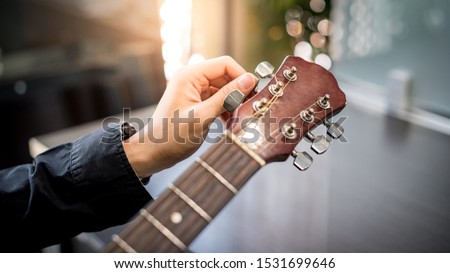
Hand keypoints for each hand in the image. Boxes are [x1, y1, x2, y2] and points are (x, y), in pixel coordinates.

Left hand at [123, 56, 256, 177]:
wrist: (153, 153)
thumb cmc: (172, 137)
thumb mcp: (202, 117)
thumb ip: (226, 97)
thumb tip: (249, 80)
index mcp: (189, 76)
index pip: (224, 64)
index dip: (241, 76)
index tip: (254, 93)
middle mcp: (191, 79)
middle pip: (225, 76)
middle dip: (238, 91)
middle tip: (249, 109)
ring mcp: (194, 91)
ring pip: (223, 89)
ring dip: (233, 102)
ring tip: (239, 118)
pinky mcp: (196, 102)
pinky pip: (218, 99)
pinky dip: (226, 109)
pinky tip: (230, 122)